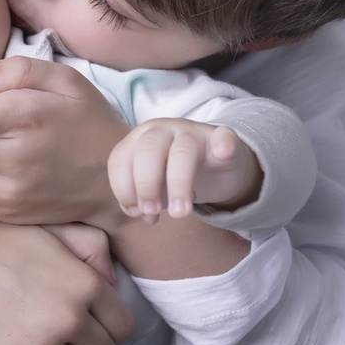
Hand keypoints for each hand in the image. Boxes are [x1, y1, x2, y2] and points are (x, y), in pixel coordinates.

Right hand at [0, 208, 132, 344]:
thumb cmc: (0, 243)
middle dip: (85, 343)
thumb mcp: (54, 230)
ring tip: (41, 340)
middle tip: (59, 328)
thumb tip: (112, 283)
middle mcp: (66, 316)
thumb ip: (95, 249)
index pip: (122, 327)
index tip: (87, 321)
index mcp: (84, 284)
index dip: (106, 324)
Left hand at [108, 118, 261, 221]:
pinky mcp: (222, 137)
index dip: (124, 189)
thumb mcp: (154, 190)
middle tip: (151, 212)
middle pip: (148, 151)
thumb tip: (143, 213)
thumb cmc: (175, 176)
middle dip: (145, 185)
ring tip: (180, 213)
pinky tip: (223, 154)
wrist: (216, 166)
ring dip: (178, 184)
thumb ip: (141, 202)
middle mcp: (163, 130)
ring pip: (182, 151)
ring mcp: (194, 131)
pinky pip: (223, 136)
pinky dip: (223, 145)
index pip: (120, 159)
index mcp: (139, 140)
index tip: (135, 212)